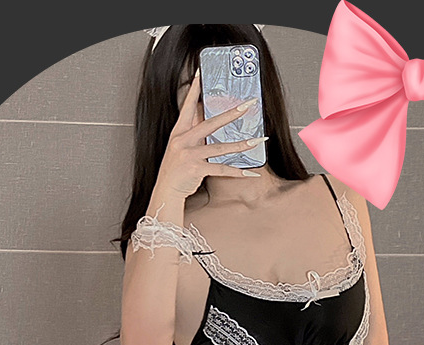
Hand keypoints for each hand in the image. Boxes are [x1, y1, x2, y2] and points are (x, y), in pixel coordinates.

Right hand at [156, 72, 265, 198]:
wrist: (166, 191)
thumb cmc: (175, 170)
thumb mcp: (181, 148)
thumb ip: (194, 135)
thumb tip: (210, 121)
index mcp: (179, 132)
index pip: (187, 106)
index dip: (194, 90)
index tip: (201, 73)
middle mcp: (183, 140)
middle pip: (211, 123)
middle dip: (232, 114)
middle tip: (248, 105)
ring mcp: (189, 154)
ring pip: (220, 147)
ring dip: (241, 145)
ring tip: (258, 140)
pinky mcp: (195, 169)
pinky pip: (221, 169)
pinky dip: (237, 172)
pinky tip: (250, 173)